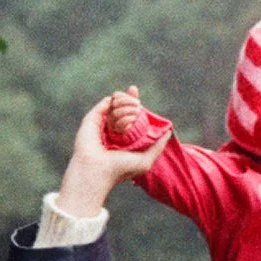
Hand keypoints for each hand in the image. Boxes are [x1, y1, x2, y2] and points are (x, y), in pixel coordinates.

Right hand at [58, 92, 169, 216]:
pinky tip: (120, 115)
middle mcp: (111, 127)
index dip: (133, 99)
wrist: (98, 170)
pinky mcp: (92, 118)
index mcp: (122, 135)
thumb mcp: (145, 160)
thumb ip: (158, 146)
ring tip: (130, 119)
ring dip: (125, 104)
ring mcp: (101, 122)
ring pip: (115, 101)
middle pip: (123, 103)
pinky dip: (115, 103)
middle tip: (138, 107)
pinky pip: (106, 103)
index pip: (129, 111)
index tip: (135, 90)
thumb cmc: (120, 169)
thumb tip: (168, 131)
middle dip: (131, 101)